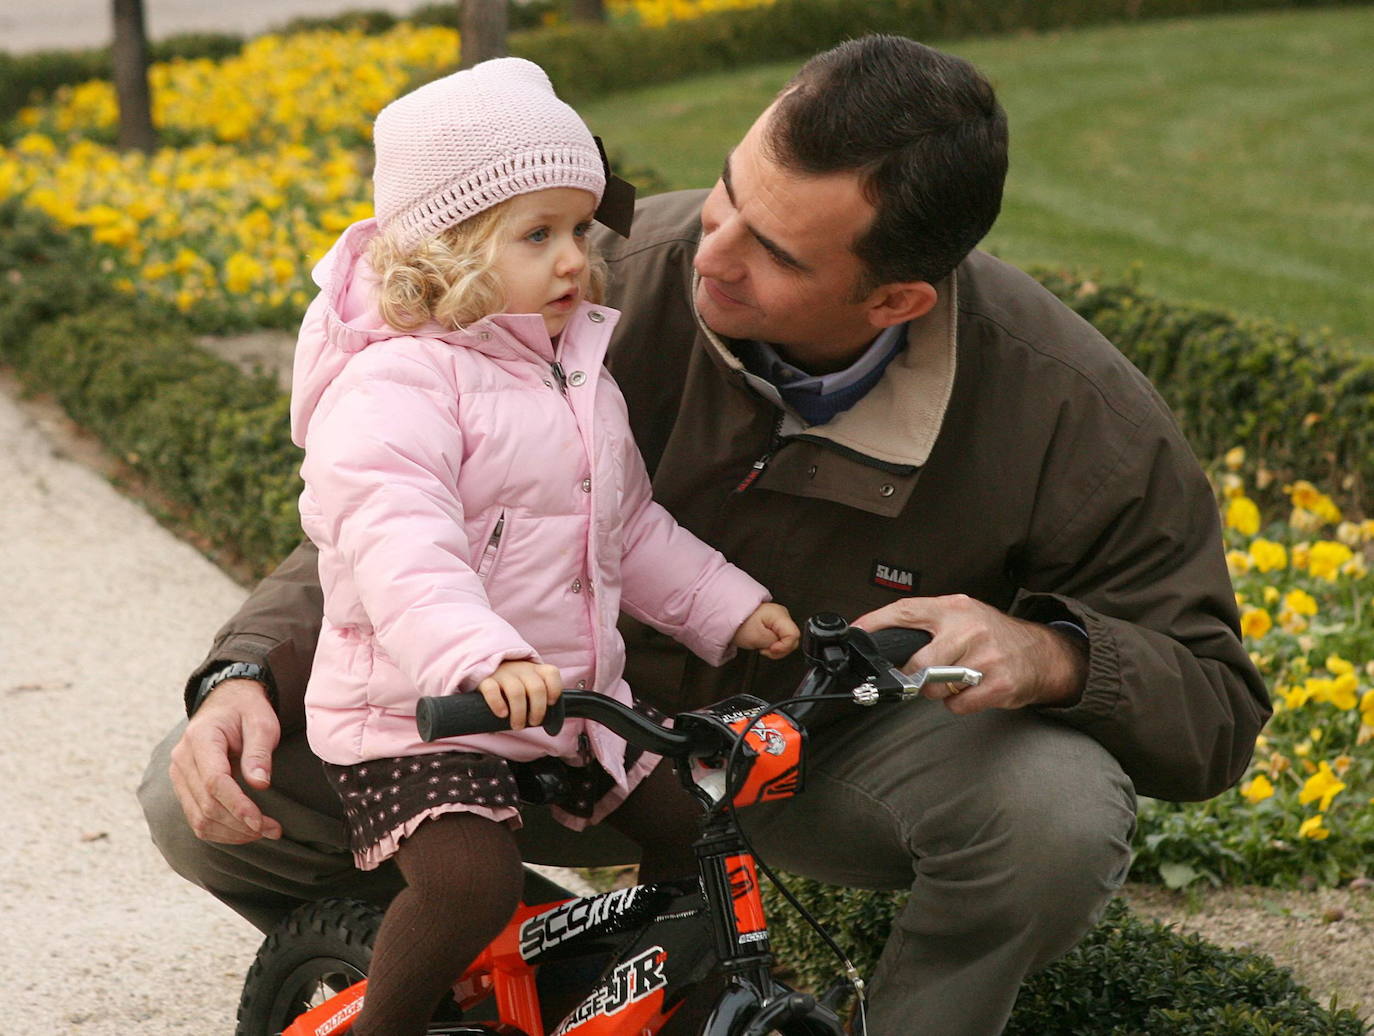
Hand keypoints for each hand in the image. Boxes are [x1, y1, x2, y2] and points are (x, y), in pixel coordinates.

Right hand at [168, 679, 282, 843]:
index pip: (214, 781)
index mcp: (200, 738)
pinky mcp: (183, 788)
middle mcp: (182, 759)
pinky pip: (196, 819)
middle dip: (241, 824)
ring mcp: (179, 775)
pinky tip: (244, 832)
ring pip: (199, 818)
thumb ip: (259, 752)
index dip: (238, 806)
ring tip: (264, 832)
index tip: (261, 822)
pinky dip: (220, 832)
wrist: (226, 703)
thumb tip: (260, 784)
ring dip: (231, 833)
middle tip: (274, 830)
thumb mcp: (261, 722)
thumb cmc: (247, 711)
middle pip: (206, 804)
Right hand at [477, 660, 562, 729]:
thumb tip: (551, 728)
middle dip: (538, 710)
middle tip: (533, 722)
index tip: (550, 704)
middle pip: (536, 688)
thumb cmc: (512, 685)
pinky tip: (502, 714)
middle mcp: (521, 669)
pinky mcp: (485, 679)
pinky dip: (498, 704)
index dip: (555, 690)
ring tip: (517, 725)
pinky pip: (492, 690)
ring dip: (519, 713)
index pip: (551, 673)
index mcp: (535, 670)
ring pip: (516, 692)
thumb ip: (537, 698)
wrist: (484, 668)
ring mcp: (503, 673)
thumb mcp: (527, 684)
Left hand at [732, 603, 800, 658]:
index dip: (784, 646)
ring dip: (776, 648)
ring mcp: (780, 620)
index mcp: (780, 615)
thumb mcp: (757, 637)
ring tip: (762, 646)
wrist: (730, 618)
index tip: (771, 649)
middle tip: (765, 649)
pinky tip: (764, 644)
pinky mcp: (775, 625)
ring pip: (787, 641)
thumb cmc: (740, 624)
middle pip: (792, 639)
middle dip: (780, 649)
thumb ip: (775, 644)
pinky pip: (781, 639)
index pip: (794, 635)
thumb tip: (781, 648)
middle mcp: (783, 615)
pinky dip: (773, 645)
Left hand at [853, 594, 1086, 714]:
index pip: (906, 611)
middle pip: (918, 662)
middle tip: (916, 677)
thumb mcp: (964, 615)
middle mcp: (968, 629)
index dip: (876, 623)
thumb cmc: (994, 635)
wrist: (1043, 654)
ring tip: (954, 680)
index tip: (857, 633)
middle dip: (911, 676)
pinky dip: (958, 703)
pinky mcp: (998, 685)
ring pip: (935, 688)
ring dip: (937, 691)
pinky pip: (958, 705)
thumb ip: (931, 623)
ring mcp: (985, 657)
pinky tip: (971, 691)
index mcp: (954, 608)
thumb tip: (886, 640)